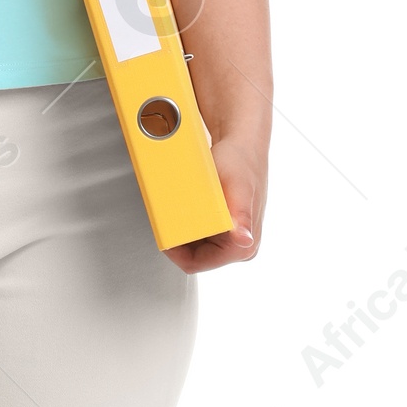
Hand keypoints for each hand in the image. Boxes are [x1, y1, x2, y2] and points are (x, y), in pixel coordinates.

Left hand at [165, 130, 265, 276]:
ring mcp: (233, 237)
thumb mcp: (237, 189)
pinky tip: (181, 208)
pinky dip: (186, 223)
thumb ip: (240, 217)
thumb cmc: (241, 161)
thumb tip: (244, 240)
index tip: (162, 233)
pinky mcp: (225, 226)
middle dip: (177, 240)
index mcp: (244, 246)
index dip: (174, 253)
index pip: (197, 264)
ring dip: (180, 231)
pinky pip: (198, 234)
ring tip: (173, 211)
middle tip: (166, 217)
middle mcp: (241, 245)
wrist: (242, 142)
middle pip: (195, 257)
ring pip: (194, 246)